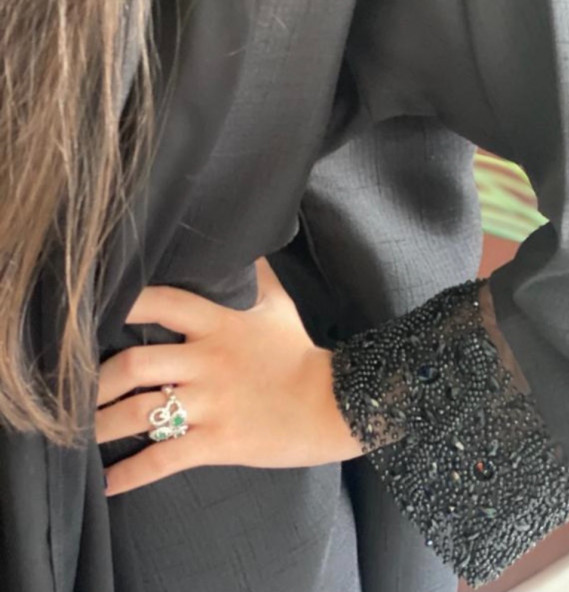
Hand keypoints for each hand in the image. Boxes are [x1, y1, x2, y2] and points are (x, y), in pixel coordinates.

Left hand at [96, 256, 364, 496]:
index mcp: (218, 324)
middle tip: (75, 390)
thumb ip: (255, 275)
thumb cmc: (299, 353)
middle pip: (135, 364)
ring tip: (79, 435)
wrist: (333, 403)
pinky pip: (164, 459)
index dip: (124, 305)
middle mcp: (207, 362)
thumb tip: (243, 244)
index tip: (94, 313)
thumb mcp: (278, 305)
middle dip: (98, 380)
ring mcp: (211, 404)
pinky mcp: (217, 442)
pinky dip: (131, 473)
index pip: (161, 304)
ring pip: (140, 414)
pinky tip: (109, 484)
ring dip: (103, 426)